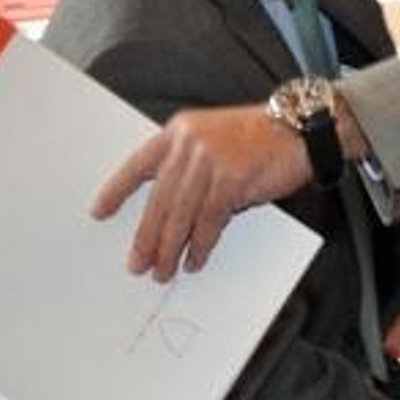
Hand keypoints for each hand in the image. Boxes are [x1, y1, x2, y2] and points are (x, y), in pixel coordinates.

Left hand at [92, 105, 311, 281]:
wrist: (300, 128)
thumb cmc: (258, 137)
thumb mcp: (213, 139)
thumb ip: (188, 166)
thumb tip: (168, 213)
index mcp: (178, 131)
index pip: (138, 164)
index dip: (116, 190)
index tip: (99, 212)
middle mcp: (189, 144)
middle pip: (159, 200)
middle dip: (146, 237)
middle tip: (137, 263)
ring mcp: (210, 161)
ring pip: (181, 215)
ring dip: (171, 248)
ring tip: (164, 270)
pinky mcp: (232, 180)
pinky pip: (209, 221)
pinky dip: (201, 245)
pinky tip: (195, 259)